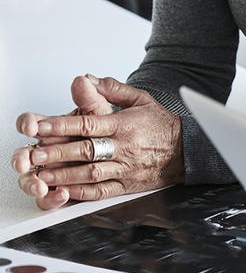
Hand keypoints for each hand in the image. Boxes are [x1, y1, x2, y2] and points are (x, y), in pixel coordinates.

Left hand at [12, 75, 183, 209]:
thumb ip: (112, 89)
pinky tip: (63, 191)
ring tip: (40, 176)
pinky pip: (100, 191)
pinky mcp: (125, 185)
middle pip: (85, 150)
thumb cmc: (160, 125)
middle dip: (57, 153)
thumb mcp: (141, 99)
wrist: (185, 151)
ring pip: (90, 173)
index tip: (41, 127)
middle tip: (33, 154)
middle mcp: (124, 147)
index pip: (89, 124)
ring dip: (63, 175)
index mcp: (125, 124)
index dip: (62, 126)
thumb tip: (86, 80)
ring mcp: (125, 168)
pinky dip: (80, 192)